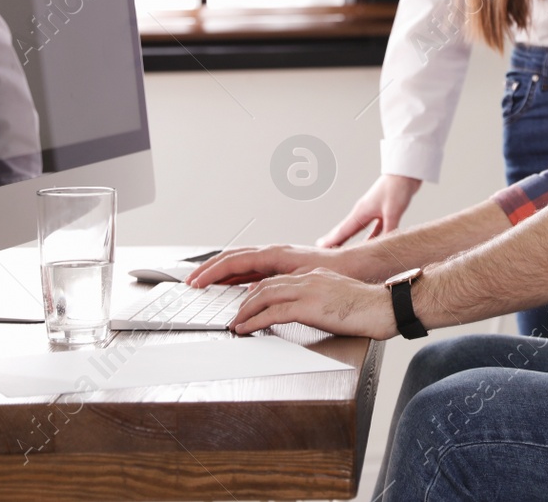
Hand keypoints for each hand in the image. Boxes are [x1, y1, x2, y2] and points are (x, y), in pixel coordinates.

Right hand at [185, 244, 341, 287]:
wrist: (356, 266)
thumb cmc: (334, 270)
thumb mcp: (302, 279)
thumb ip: (276, 285)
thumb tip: (251, 293)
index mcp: (275, 254)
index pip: (234, 261)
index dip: (212, 272)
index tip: (196, 282)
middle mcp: (274, 253)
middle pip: (232, 258)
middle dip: (209, 269)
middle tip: (191, 282)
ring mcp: (277, 258)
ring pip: (240, 262)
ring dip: (220, 271)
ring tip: (203, 282)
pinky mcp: (281, 265)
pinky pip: (251, 269)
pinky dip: (235, 275)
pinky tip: (229, 285)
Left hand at [228, 268, 396, 339]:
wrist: (386, 306)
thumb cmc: (371, 308)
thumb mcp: (341, 298)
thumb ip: (324, 301)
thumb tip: (316, 313)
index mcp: (316, 276)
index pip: (279, 280)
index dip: (258, 292)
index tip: (248, 304)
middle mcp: (309, 278)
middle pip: (266, 285)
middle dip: (245, 301)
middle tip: (235, 315)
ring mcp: (308, 290)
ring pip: (264, 296)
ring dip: (245, 311)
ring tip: (236, 324)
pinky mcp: (309, 306)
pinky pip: (273, 313)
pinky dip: (255, 321)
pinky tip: (246, 329)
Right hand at [316, 174, 421, 247]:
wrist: (406, 172)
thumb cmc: (397, 189)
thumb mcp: (392, 212)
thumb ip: (388, 231)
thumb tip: (384, 248)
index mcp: (361, 212)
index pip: (343, 230)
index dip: (331, 240)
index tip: (319, 248)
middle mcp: (363, 212)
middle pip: (346, 230)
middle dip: (335, 240)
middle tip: (322, 249)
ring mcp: (372, 211)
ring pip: (358, 230)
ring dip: (350, 240)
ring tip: (342, 249)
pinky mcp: (383, 211)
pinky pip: (374, 229)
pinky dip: (370, 238)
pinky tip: (370, 245)